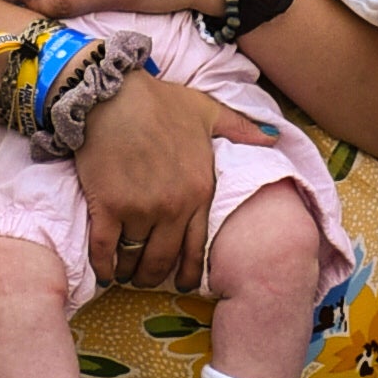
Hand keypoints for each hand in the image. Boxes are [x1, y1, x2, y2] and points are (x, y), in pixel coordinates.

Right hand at [72, 58, 219, 290]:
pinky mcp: (108, 206)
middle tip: (145, 281)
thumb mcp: (207, 111)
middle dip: (154, 276)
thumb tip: (274, 136)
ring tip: (123, 274)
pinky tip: (103, 272)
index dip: (190, 272)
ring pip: (135, 258)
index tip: (184, 284)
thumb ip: (240, 128)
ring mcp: (141, 209)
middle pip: (165, 259)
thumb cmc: (158, 101)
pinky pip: (105, 249)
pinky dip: (103, 265)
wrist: (112, 93)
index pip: (199, 247)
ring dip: (128, 271)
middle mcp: (174, 206)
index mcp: (200, 190)